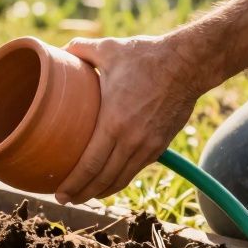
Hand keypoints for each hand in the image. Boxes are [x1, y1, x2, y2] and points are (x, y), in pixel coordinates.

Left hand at [54, 35, 205, 203]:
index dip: (73, 183)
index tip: (59, 193)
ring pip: (121, 179)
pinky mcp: (160, 145)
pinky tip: (110, 181)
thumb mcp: (109, 49)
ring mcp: (148, 145)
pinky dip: (120, 180)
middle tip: (65, 199)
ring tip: (85, 195)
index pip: (90, 165)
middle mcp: (131, 140)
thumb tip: (59, 50)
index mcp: (113, 122)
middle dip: (82, 193)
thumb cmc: (146, 56)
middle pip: (103, 179)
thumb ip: (80, 50)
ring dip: (101, 191)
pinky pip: (136, 170)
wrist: (187, 64)